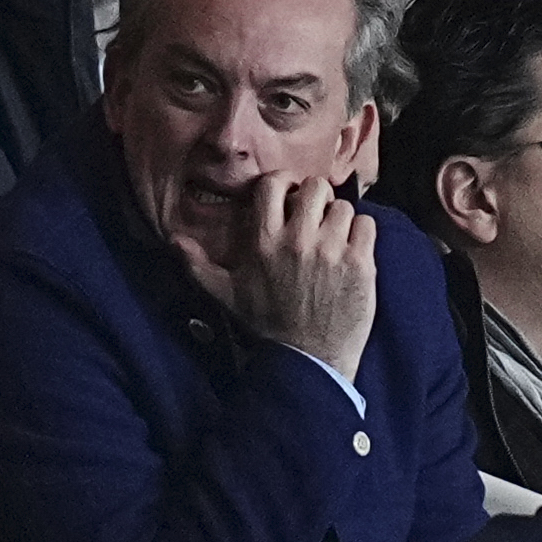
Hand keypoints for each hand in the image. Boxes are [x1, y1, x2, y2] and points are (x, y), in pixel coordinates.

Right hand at [192, 173, 379, 378]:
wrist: (308, 358)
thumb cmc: (266, 325)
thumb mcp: (224, 295)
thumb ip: (198, 265)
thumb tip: (173, 240)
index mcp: (264, 240)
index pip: (274, 184)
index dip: (285, 183)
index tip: (290, 195)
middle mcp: (298, 239)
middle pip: (317, 187)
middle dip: (317, 197)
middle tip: (317, 215)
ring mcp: (332, 250)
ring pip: (344, 207)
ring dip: (341, 218)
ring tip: (335, 237)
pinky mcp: (360, 265)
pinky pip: (368, 226)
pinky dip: (362, 233)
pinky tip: (354, 250)